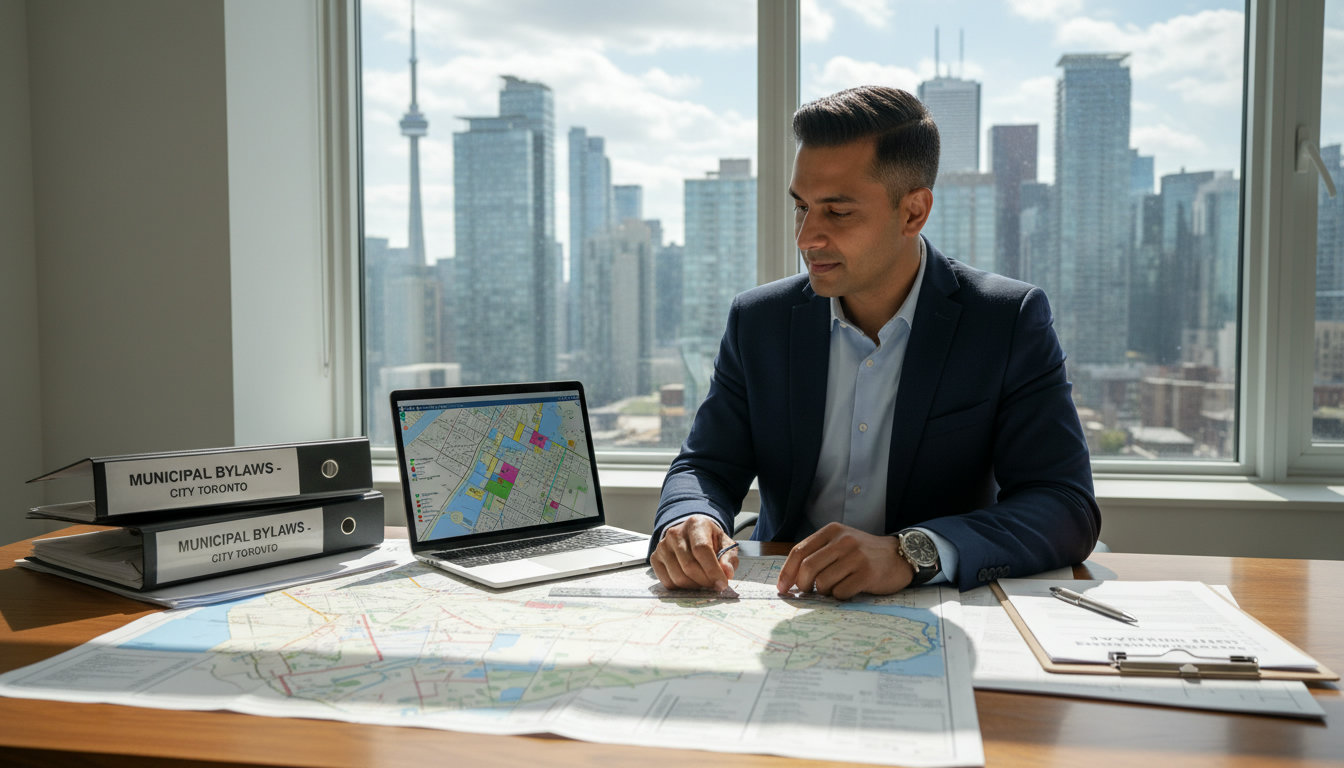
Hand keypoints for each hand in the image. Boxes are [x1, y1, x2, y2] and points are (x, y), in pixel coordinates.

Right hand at [650, 516, 737, 590]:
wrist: (691, 535)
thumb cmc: (710, 540)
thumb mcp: (725, 545)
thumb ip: (729, 559)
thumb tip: (727, 573)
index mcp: (695, 524)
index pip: (701, 549)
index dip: (712, 570)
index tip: (722, 583)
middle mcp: (675, 533)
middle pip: (689, 566)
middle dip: (705, 581)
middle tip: (715, 585)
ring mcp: (662, 546)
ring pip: (678, 577)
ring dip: (695, 586)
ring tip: (703, 581)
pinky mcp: (655, 558)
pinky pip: (668, 582)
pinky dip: (682, 588)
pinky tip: (691, 581)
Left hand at [775, 523, 912, 599]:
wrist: (899, 557)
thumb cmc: (863, 554)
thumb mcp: (840, 544)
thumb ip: (818, 554)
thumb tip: (790, 579)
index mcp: (832, 531)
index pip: (799, 551)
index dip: (787, 572)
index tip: (782, 588)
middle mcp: (843, 541)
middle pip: (807, 568)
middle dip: (802, 585)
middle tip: (807, 592)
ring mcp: (856, 556)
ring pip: (823, 582)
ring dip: (824, 592)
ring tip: (835, 588)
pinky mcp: (867, 573)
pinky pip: (840, 592)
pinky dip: (840, 596)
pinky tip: (849, 590)